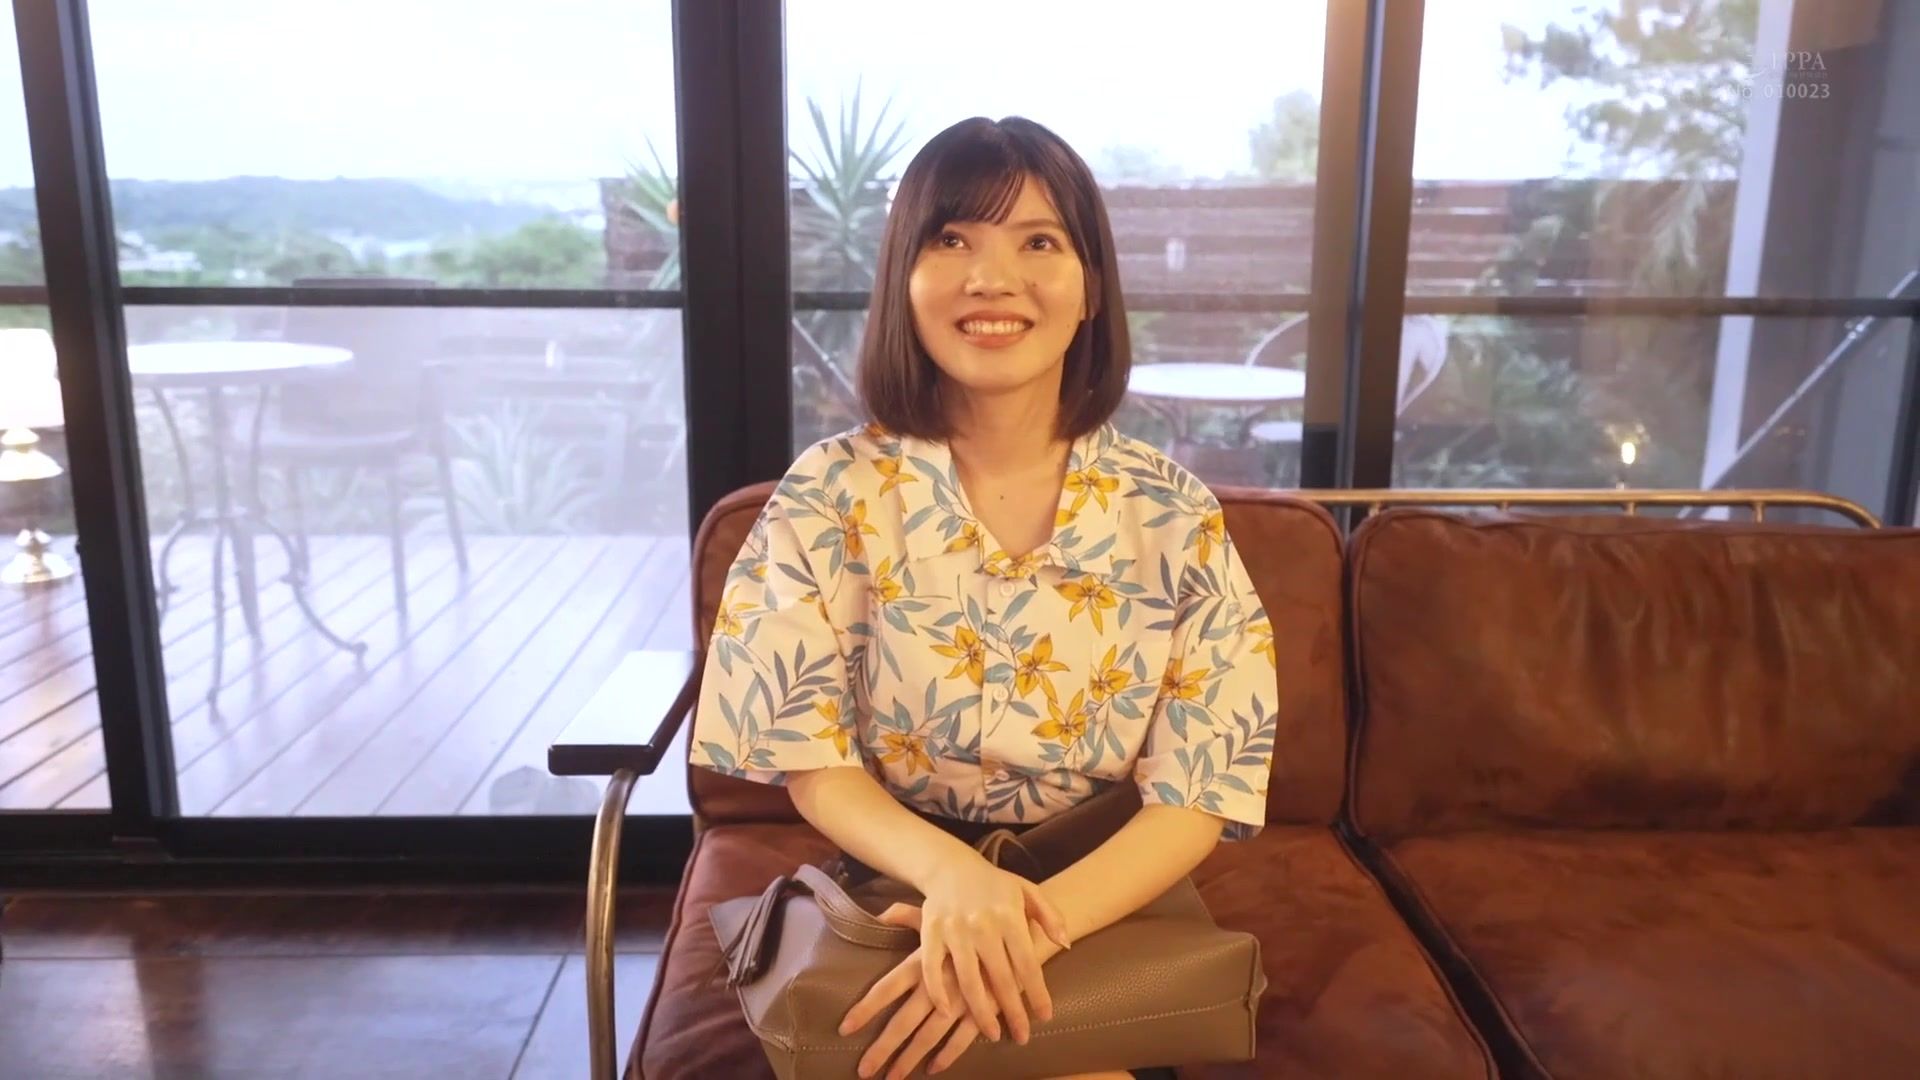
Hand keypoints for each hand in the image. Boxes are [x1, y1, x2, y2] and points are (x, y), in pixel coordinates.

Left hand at [841, 909, 1068, 1074]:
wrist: (1021, 931)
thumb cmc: (975, 923)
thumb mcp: (940, 916)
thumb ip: (908, 917)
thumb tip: (881, 913)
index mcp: (924, 960)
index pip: (887, 987)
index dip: (866, 1008)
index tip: (845, 1027)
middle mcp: (939, 984)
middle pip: (904, 1022)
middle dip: (883, 1048)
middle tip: (864, 1071)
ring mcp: (961, 1001)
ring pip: (929, 1036)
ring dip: (910, 1059)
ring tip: (893, 1078)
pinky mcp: (983, 1012)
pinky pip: (962, 1040)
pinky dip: (947, 1055)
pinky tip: (933, 1069)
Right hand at [913, 857, 1070, 1042]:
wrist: (951, 866)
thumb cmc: (994, 884)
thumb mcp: (1028, 891)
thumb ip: (1050, 916)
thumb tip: (1065, 944)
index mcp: (1009, 916)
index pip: (1028, 963)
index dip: (1037, 993)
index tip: (1045, 1017)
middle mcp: (983, 924)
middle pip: (1001, 978)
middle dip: (1013, 1011)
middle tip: (1022, 1037)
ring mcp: (954, 929)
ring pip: (968, 980)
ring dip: (979, 1011)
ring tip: (992, 1034)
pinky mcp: (930, 931)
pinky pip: (932, 968)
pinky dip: (938, 992)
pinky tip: (947, 1014)